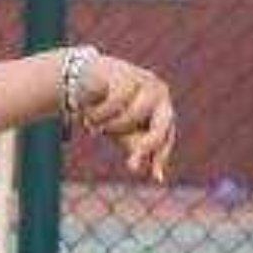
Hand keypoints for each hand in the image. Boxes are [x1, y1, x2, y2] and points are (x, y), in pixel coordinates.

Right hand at [65, 52, 176, 180]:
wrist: (86, 78)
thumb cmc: (112, 108)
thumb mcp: (125, 132)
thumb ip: (136, 148)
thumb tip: (141, 171)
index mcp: (164, 109)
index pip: (166, 137)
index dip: (160, 156)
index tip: (156, 178)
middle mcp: (159, 94)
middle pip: (160, 127)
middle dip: (146, 147)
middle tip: (131, 166)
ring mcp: (144, 82)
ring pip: (131, 116)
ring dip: (111, 127)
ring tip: (95, 127)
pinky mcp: (125, 75)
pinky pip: (113, 104)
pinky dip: (98, 115)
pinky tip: (88, 115)